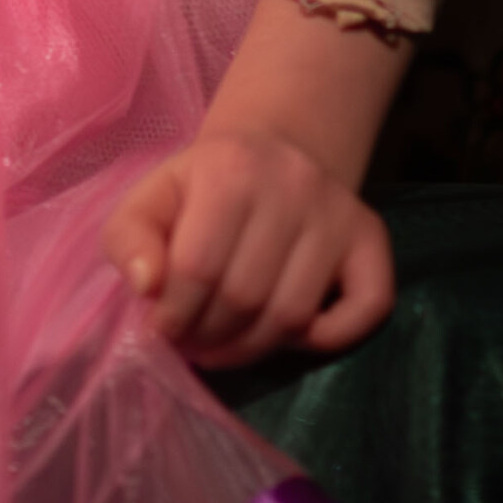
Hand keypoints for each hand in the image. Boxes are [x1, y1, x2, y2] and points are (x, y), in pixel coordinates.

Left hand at [105, 126, 394, 368]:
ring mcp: (339, 213)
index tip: (163, 330)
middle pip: (246, 297)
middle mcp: (294, 185)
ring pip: (295, 315)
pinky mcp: (372, 238)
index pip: (198, 267)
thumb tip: (146, 287)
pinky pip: (368, 308)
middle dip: (209, 336)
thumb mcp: (149, 201)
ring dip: (253, 348)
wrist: (270, 153)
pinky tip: (289, 335)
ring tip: (225, 347)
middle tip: (192, 344)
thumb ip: (130, 240)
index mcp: (231, 169)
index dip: (174, 315)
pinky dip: (329, 338)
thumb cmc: (200, 188)